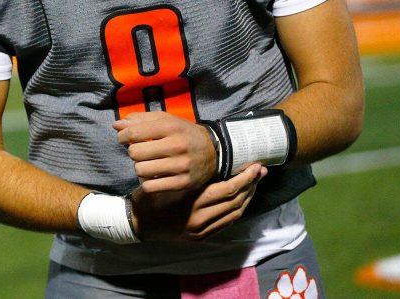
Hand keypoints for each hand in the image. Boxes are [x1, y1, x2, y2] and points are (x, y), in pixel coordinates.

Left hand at [114, 111, 217, 192]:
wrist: (213, 152)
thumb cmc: (182, 133)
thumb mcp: (165, 120)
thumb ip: (139, 120)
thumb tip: (116, 125)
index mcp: (171, 127)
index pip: (134, 133)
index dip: (123, 136)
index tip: (124, 138)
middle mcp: (177, 146)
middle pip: (135, 153)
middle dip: (132, 151)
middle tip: (140, 151)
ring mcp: (180, 166)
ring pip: (140, 170)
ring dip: (139, 167)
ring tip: (147, 163)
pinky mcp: (182, 184)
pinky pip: (149, 186)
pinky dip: (147, 182)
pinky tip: (153, 175)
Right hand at [131, 163, 265, 241]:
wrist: (139, 224)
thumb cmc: (149, 197)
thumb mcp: (167, 181)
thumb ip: (189, 177)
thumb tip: (214, 163)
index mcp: (192, 203)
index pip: (227, 189)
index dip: (244, 178)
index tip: (254, 166)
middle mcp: (200, 219)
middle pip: (235, 202)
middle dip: (251, 185)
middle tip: (261, 171)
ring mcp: (202, 230)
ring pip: (234, 213)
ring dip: (247, 198)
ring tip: (253, 184)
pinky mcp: (201, 236)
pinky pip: (226, 223)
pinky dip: (236, 210)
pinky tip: (239, 200)